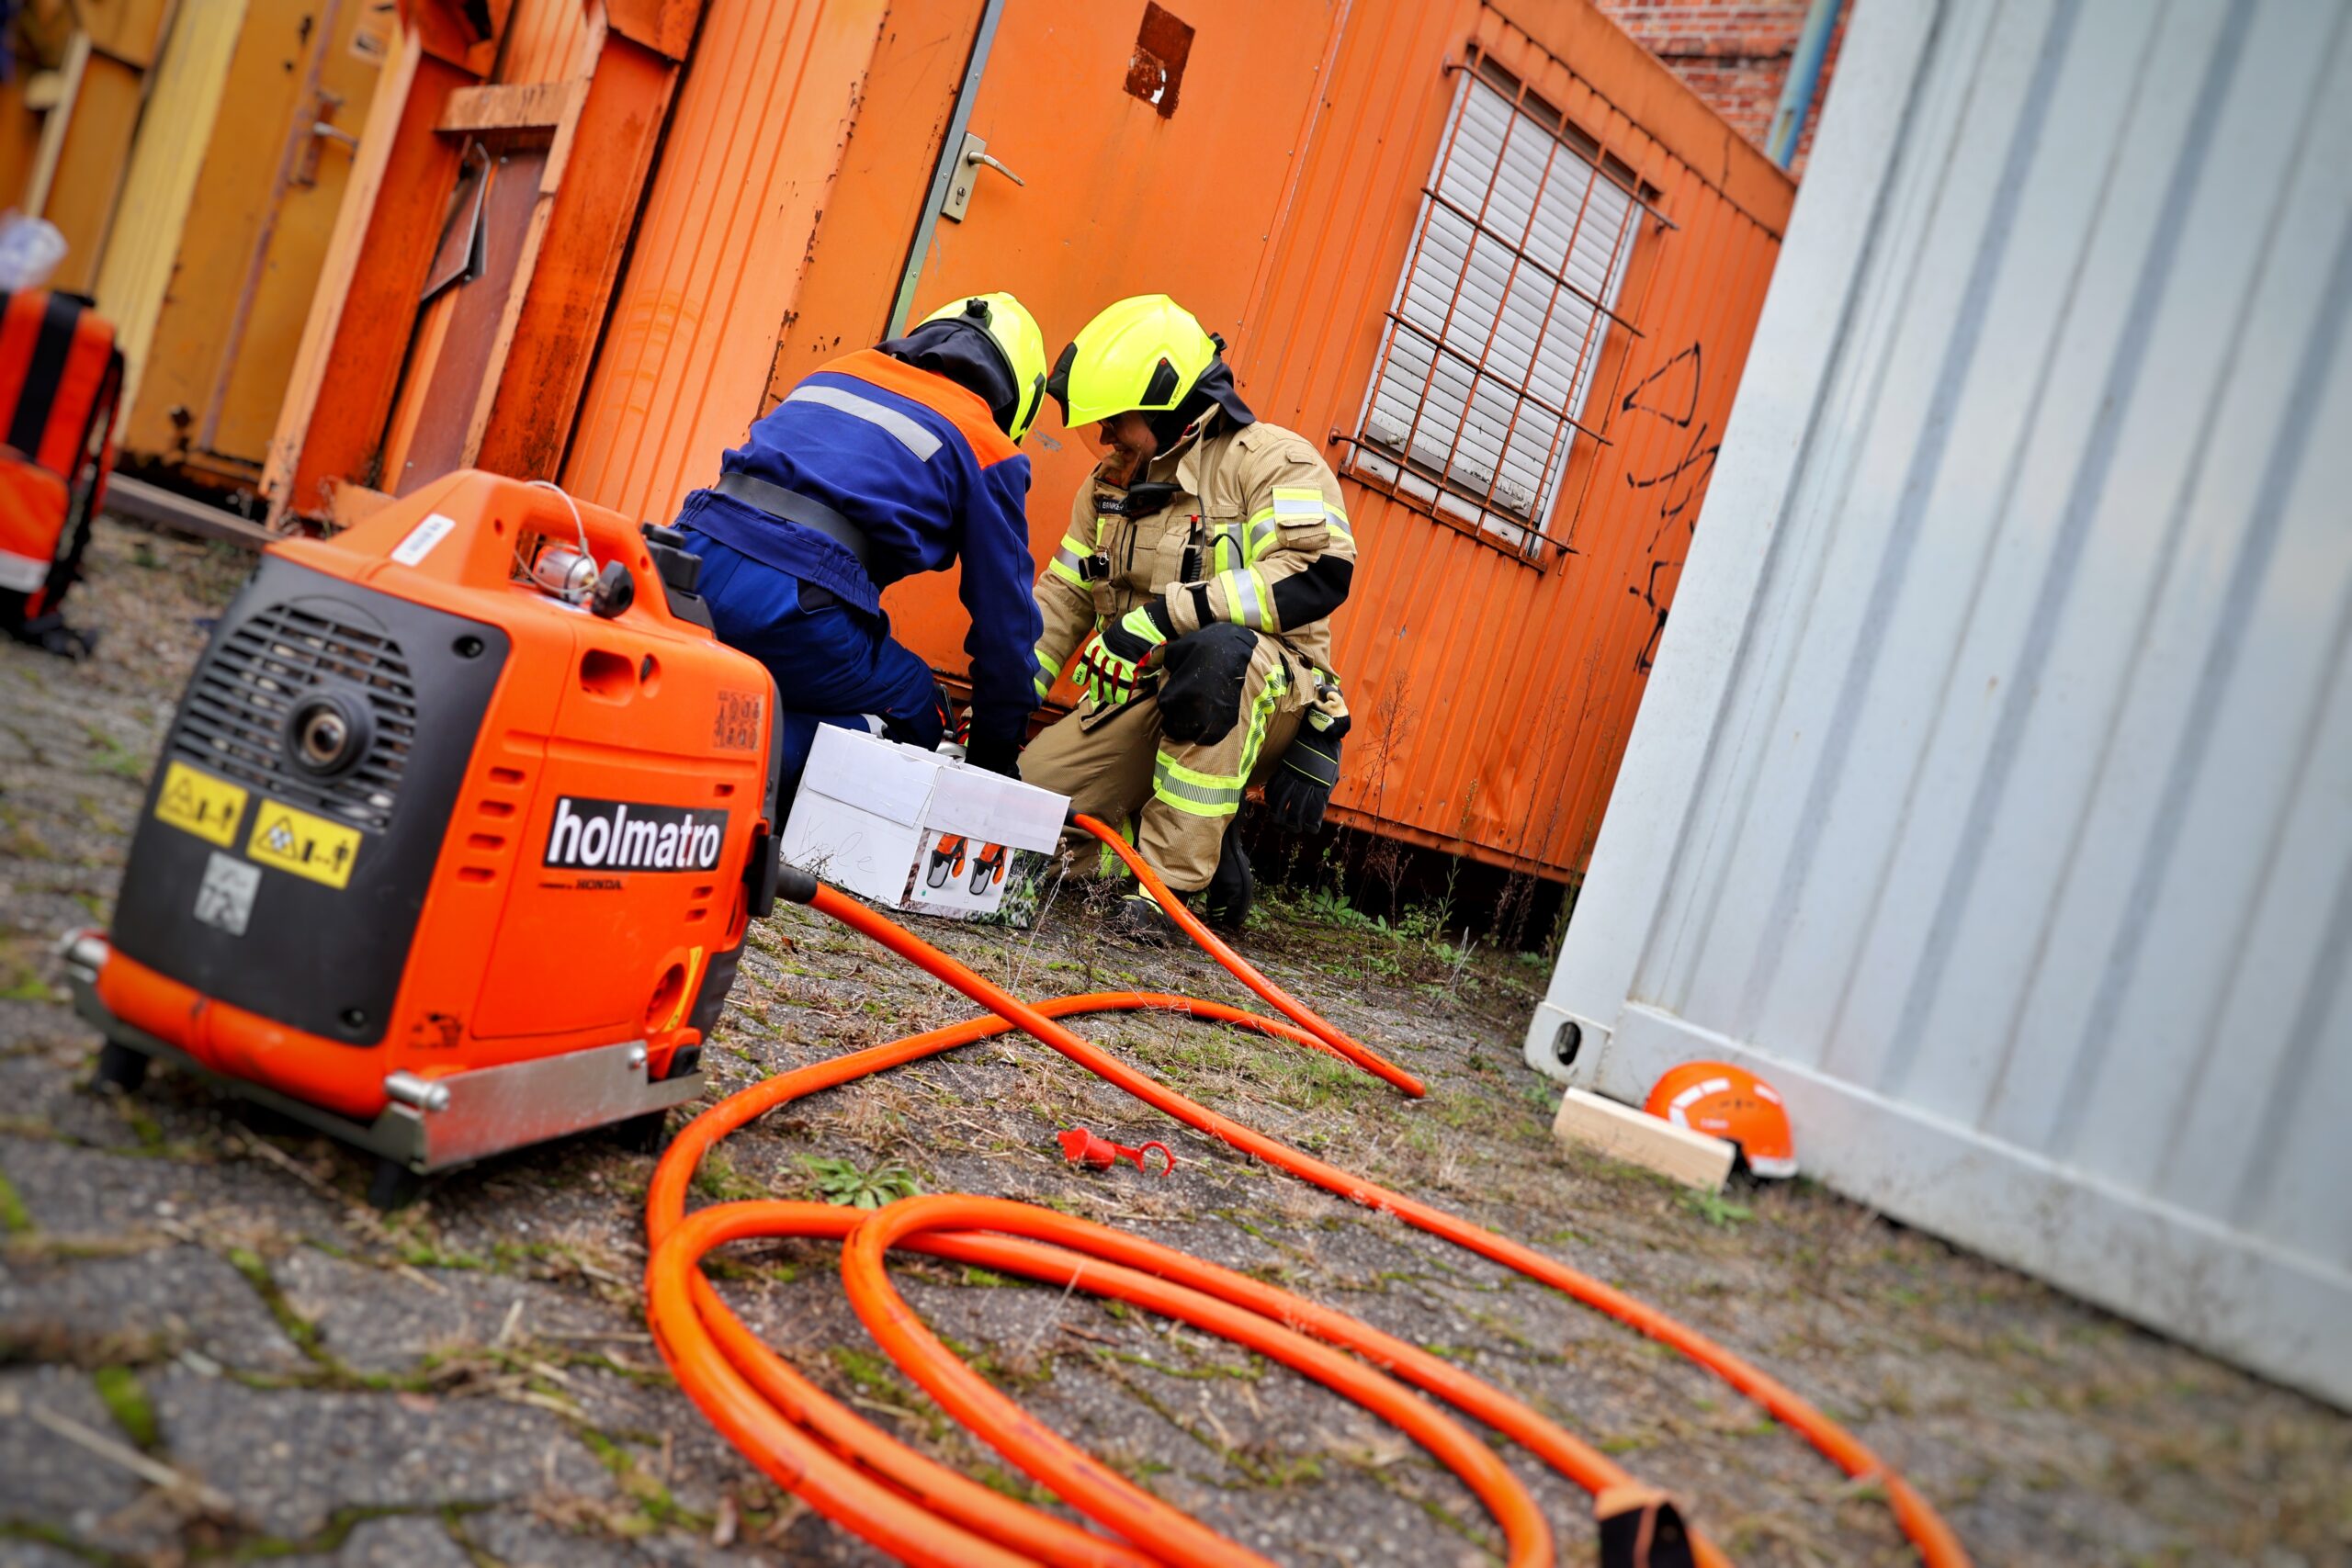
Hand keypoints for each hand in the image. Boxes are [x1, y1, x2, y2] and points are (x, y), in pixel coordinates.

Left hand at [1076, 605, 1168, 708]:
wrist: (1148, 623)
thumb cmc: (1134, 626)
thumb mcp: (1115, 633)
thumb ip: (1109, 645)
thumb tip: (1109, 656)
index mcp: (1100, 643)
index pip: (1086, 659)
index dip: (1082, 672)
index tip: (1080, 681)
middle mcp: (1105, 652)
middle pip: (1097, 673)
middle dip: (1096, 687)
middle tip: (1095, 696)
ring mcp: (1117, 659)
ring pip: (1108, 680)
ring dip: (1108, 692)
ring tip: (1109, 699)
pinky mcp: (1130, 665)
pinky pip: (1123, 682)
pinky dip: (1122, 692)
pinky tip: (1120, 699)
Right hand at [1264, 712, 1346, 833]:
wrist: (1319, 732)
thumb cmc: (1329, 754)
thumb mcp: (1332, 775)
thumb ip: (1324, 791)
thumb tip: (1316, 807)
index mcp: (1322, 786)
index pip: (1314, 812)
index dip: (1311, 824)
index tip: (1310, 828)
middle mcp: (1306, 783)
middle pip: (1295, 810)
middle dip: (1292, 823)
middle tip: (1290, 829)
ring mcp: (1293, 775)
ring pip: (1281, 800)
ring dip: (1277, 813)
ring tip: (1276, 822)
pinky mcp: (1284, 767)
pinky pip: (1274, 785)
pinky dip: (1271, 796)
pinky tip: (1271, 803)